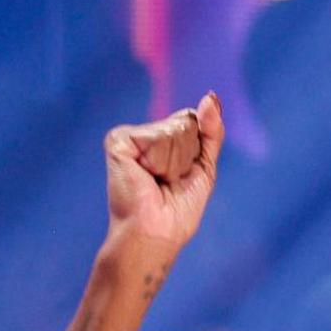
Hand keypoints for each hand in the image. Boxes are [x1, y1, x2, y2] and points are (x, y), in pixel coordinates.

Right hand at [101, 94, 224, 265]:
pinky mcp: (118, 141)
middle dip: (187, 157)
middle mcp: (142, 134)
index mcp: (159, 140)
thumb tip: (211, 97)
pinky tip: (146, 175)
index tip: (181, 177)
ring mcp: (128, 136)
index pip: (192, 122)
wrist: (157, 233)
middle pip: (185, 123)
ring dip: (175, 162)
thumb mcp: (204, 166)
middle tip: (169, 182)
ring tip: (158, 182)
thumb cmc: (178, 211)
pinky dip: (161, 160)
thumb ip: (211, 131)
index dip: (197, 152)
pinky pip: (157, 136)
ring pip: (173, 130)